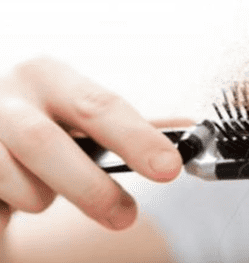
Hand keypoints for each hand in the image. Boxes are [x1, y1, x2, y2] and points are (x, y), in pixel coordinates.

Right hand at [0, 57, 188, 233]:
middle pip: (47, 143)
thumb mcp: (78, 115)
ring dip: (44, 198)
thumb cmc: (42, 123)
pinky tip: (10, 195)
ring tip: (44, 187)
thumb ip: (128, 125)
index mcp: (48, 77)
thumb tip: (186, 129)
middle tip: (125, 216)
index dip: (137, 139)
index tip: (169, 167)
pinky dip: (12, 210)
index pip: (100, 106)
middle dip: (91, 188)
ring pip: (23, 186)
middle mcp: (7, 98)